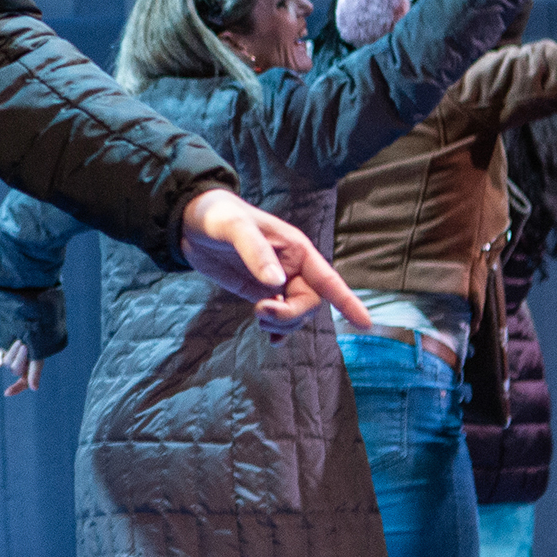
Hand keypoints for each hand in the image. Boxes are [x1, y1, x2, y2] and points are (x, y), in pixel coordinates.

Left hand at [0, 339, 40, 395]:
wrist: (31, 321)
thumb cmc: (38, 339)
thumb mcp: (38, 356)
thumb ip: (35, 372)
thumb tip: (34, 389)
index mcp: (31, 369)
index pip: (23, 383)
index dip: (16, 388)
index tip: (6, 393)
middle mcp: (21, 365)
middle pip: (14, 370)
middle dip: (18, 358)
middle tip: (24, 346)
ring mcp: (11, 357)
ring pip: (6, 363)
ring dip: (12, 351)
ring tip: (19, 340)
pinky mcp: (4, 350)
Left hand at [178, 189, 371, 333]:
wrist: (191, 223)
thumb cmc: (219, 216)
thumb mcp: (236, 228)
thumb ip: (257, 254)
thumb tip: (277, 283)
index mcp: (296, 249)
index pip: (329, 279)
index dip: (347, 301)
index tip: (365, 323)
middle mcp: (292, 267)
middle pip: (310, 304)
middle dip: (290, 316)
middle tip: (260, 313)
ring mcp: (277, 282)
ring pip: (296, 314)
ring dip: (282, 324)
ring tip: (258, 317)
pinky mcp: (259, 292)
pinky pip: (279, 317)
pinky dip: (278, 331)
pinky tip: (271, 341)